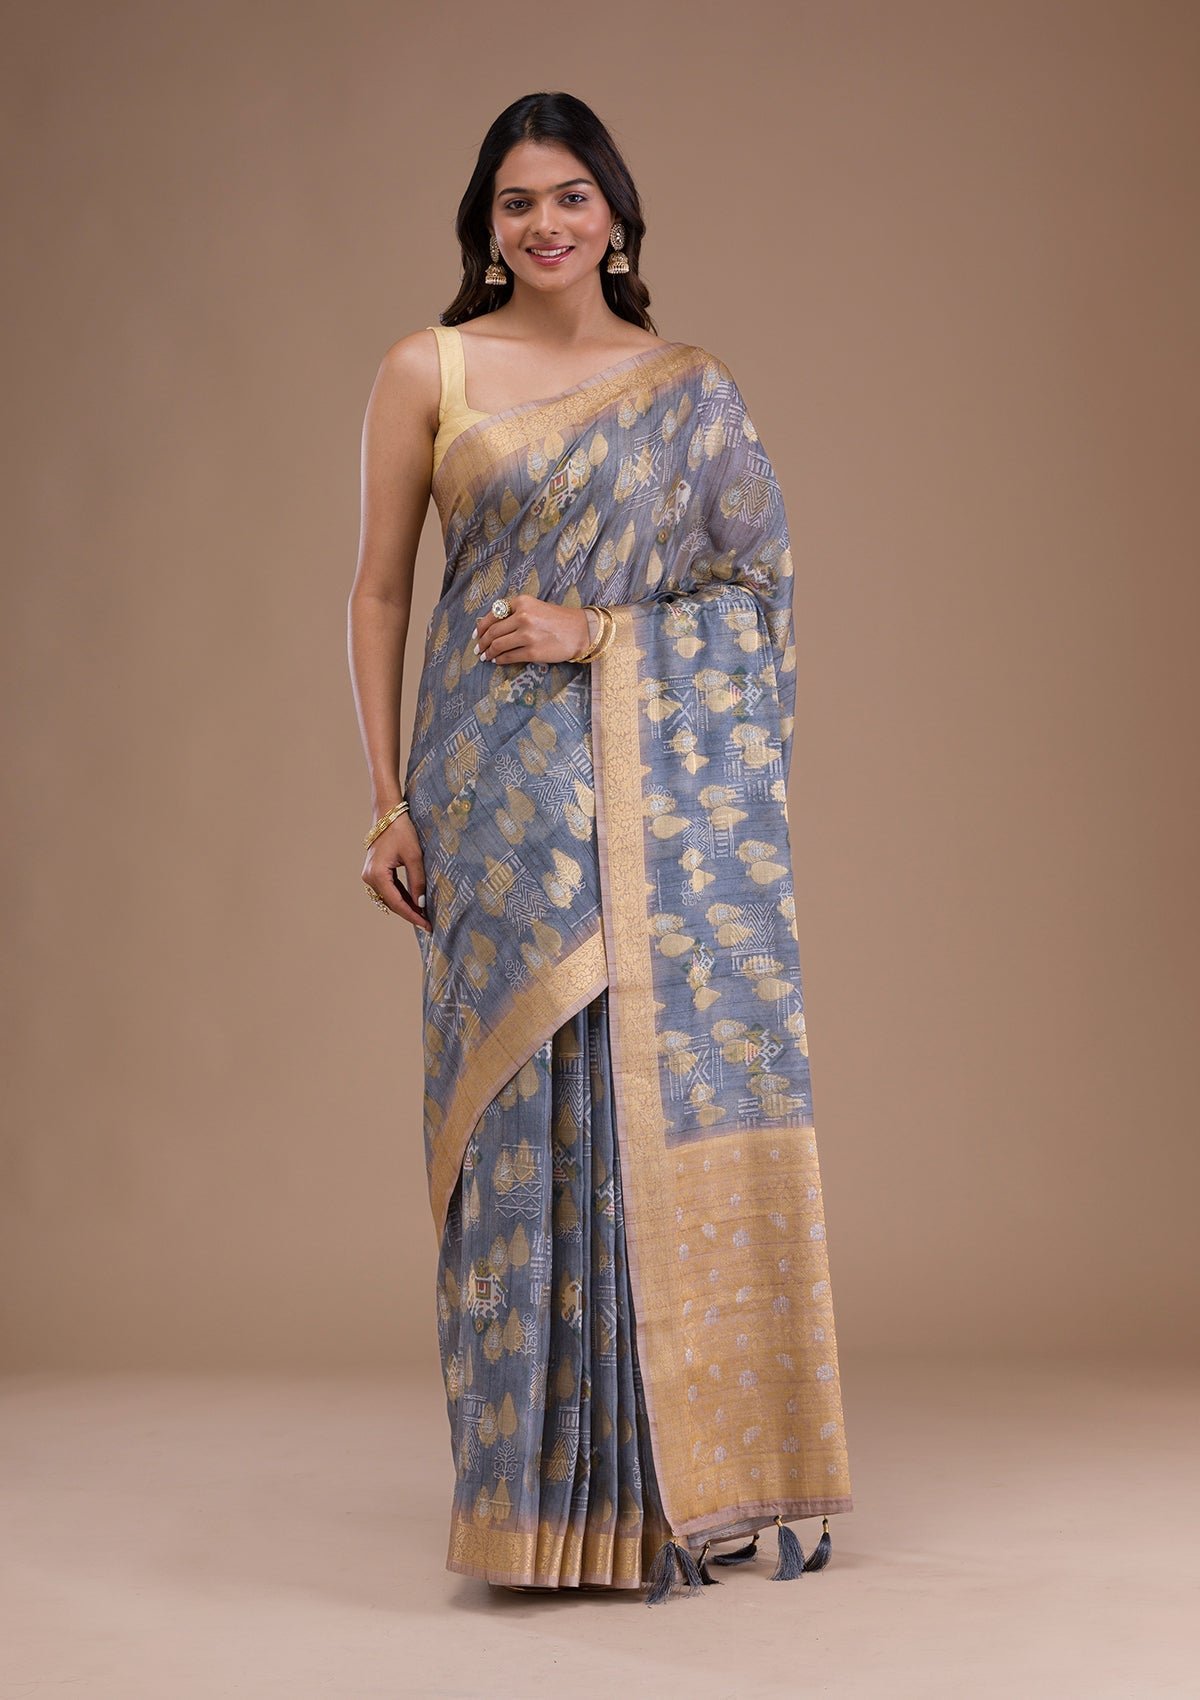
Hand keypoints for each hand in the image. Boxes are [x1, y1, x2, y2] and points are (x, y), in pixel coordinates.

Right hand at [362, 812, 431, 930]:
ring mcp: (370, 874)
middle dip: (409, 912)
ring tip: (423, 914)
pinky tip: (414, 901)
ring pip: (389, 897)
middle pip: (391, 902)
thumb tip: (421, 904)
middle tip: (427, 923)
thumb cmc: (401, 831)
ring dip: (405, 905)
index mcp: (377, 874)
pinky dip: (400, 895)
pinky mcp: (374, 871)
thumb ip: (418, 882)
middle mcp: (369, 877)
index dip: (412, 915)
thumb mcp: (414, 857)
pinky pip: (388, 888)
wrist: (388, 814)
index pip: (396, 903)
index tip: (426, 925)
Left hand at [473, 594, 591, 664]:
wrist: (581, 631)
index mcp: (522, 602)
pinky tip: (497, 661)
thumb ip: (515, 613)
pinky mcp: (532, 651)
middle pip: (493, 632)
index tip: (477, 635)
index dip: (481, 627)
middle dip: (482, 642)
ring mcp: (527, 635)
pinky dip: (500, 660)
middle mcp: (523, 617)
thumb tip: (491, 627)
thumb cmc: (558, 620)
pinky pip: (509, 657)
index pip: (493, 615)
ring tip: (485, 657)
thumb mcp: (535, 607)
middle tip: (478, 649)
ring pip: (498, 645)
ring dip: (489, 653)